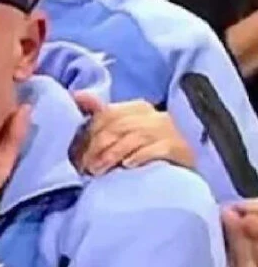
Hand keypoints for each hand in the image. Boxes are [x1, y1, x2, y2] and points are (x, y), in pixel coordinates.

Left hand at [70, 92, 193, 174]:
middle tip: (85, 167)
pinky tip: (127, 166)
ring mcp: (168, 131)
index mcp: (138, 108)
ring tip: (98, 171)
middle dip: (96, 147)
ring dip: (111, 155)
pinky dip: (139, 156)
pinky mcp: (179, 148)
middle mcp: (154, 116)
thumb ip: (102, 115)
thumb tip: (77, 95)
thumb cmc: (151, 146)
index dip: (88, 134)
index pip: (107, 114)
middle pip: (118, 126)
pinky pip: (156, 149)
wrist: (189, 164)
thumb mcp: (127, 130)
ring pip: (133, 138)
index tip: (76, 155)